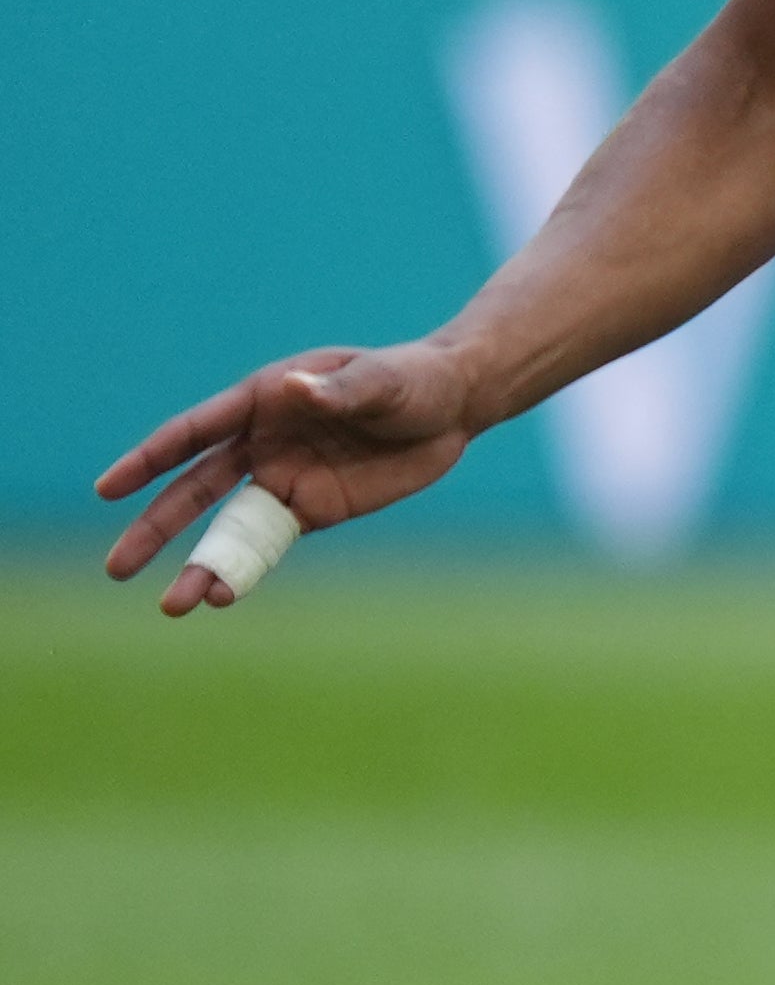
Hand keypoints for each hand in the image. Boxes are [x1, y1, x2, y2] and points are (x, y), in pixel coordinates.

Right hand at [95, 343, 482, 613]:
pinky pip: (268, 543)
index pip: (194, 433)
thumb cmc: (413, 378)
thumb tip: (293, 389)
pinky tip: (223, 596)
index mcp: (263, 399)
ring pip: (227, 526)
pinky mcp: (312, 509)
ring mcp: (283, 478)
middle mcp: (261, 442)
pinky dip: (245, 569)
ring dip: (200, 563)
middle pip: (193, 490)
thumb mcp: (382, 381)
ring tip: (174, 606)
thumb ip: (339, 390)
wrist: (454, 406)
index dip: (150, 459)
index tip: (109, 488)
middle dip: (156, 528)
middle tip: (116, 568)